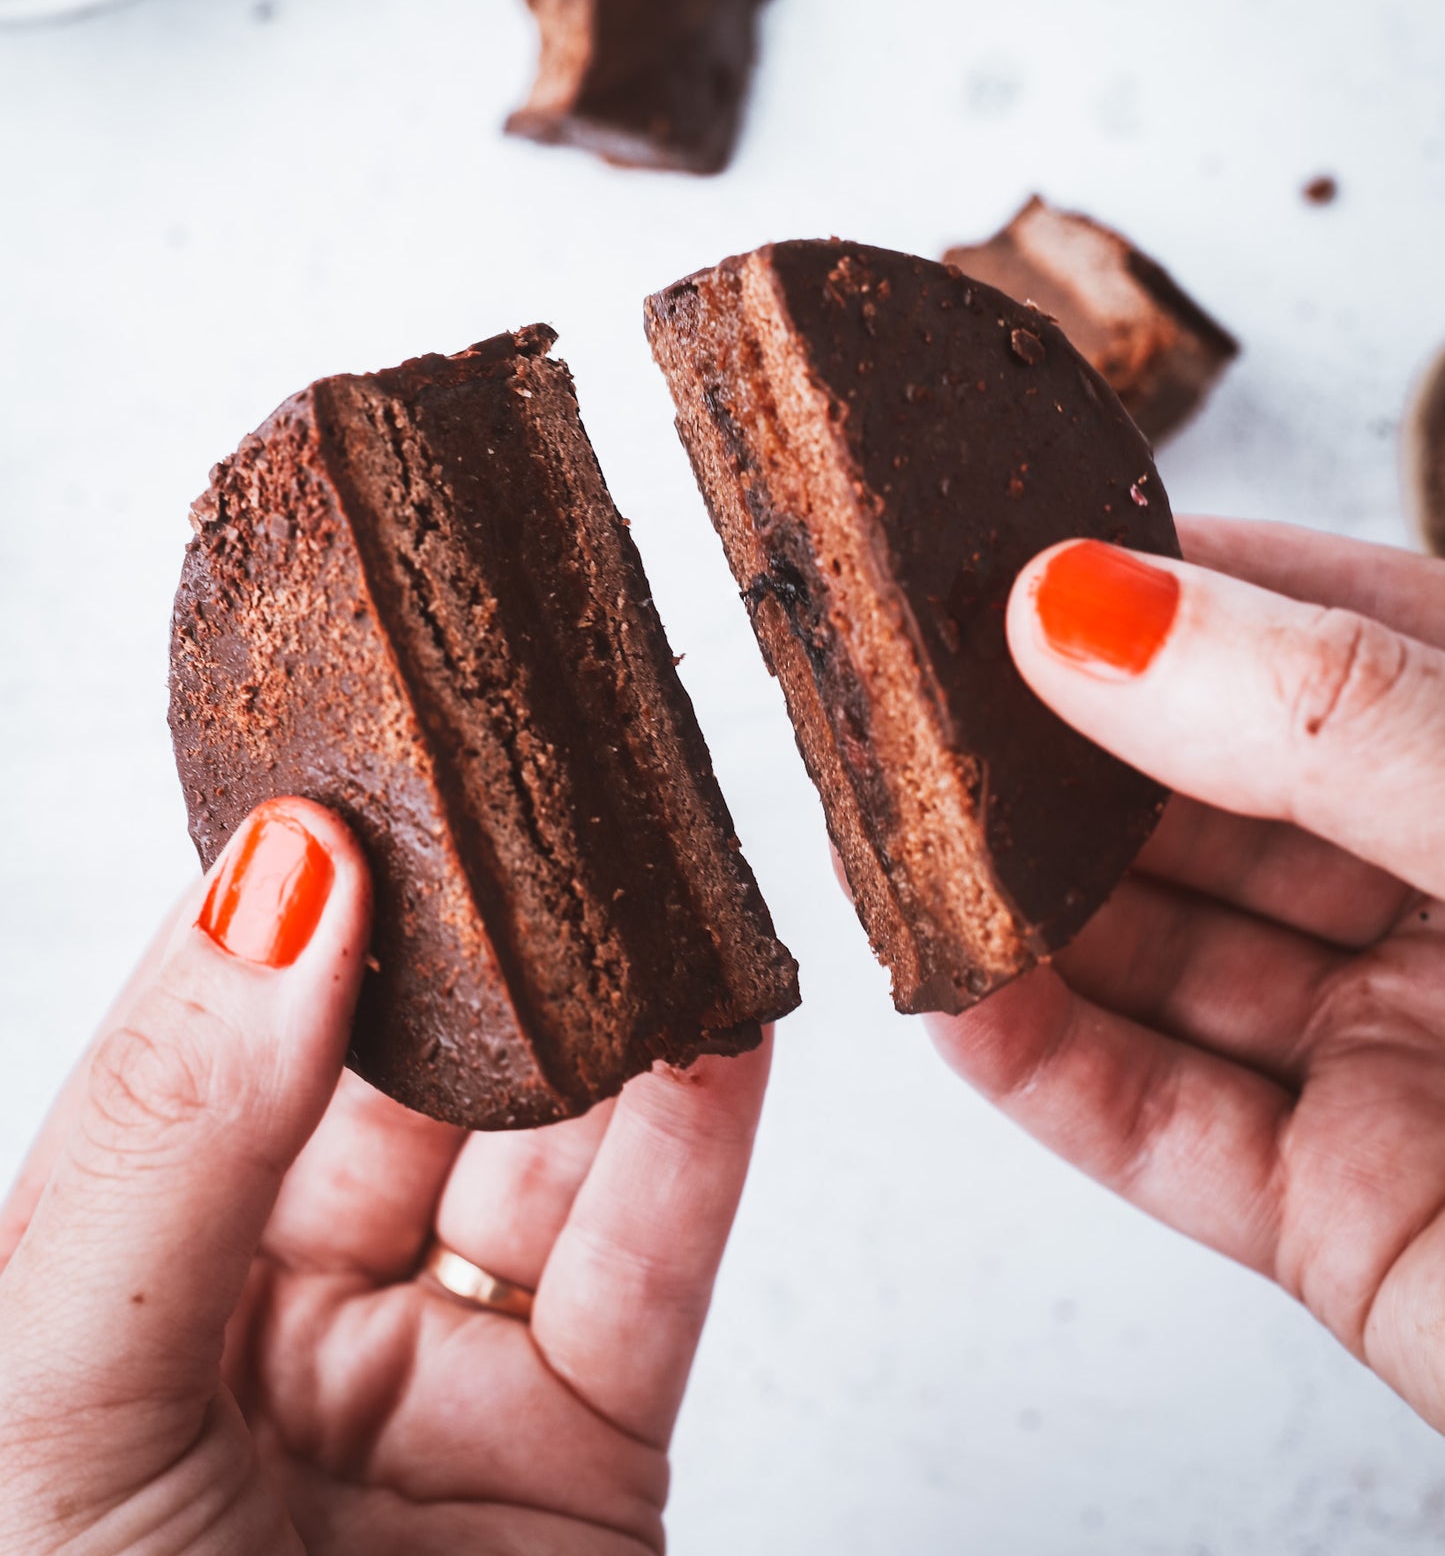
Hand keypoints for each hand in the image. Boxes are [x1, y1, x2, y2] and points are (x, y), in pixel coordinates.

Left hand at [0, 798, 769, 1554]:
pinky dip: (700, 1143)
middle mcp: (271, 1324)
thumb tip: (276, 886)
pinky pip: (650, 1272)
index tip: (351, 775)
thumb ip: (168, 1143)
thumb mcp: (49, 1410)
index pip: (202, 1051)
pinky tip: (720, 1025)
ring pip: (540, 1156)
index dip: (275, 909)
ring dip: (604, 1017)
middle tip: (526, 788)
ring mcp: (434, 1385)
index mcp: (108, 1295)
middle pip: (394, 1083)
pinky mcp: (584, 1454)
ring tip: (649, 874)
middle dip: (471, 940)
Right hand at [932, 518, 1444, 1433]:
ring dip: (1033, 913)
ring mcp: (1400, 1057)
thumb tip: (1093, 610)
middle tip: (914, 705)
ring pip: (1171, 962)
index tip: (1011, 554)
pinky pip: (1163, 1127)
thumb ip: (1328, 720)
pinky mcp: (1346, 1215)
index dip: (1166, 586)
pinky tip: (953, 999)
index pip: (1322, 630)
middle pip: (1217, 801)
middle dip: (1063, 755)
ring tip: (896, 842)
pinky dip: (1045, 1072)